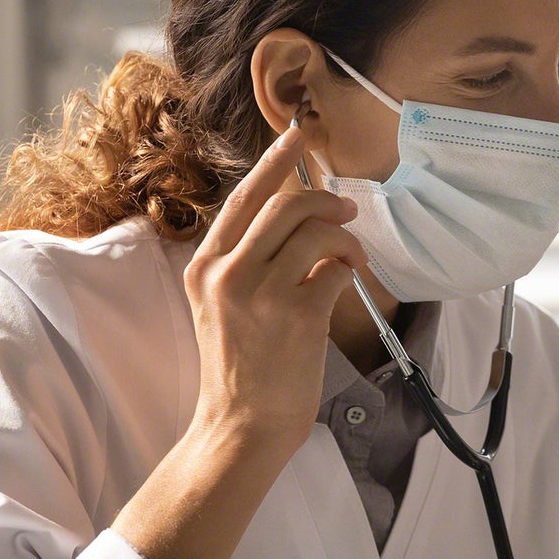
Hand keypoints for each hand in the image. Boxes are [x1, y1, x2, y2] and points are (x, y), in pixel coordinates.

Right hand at [183, 124, 365, 448]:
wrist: (241, 424)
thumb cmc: (241, 366)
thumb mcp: (223, 304)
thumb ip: (248, 260)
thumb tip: (299, 218)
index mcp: (204, 265)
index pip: (243, 198)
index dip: (274, 162)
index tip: (296, 135)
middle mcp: (226, 272)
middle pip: (286, 205)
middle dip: (325, 200)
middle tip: (347, 211)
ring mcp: (260, 293)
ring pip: (315, 231)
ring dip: (346, 237)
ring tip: (353, 256)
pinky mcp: (296, 315)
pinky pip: (335, 270)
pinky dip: (349, 271)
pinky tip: (348, 284)